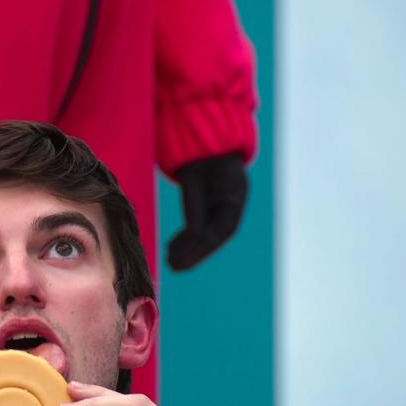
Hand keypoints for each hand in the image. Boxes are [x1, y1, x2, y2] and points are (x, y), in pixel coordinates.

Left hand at [167, 153, 247, 270]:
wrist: (206, 140)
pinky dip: (184, 240)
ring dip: (188, 250)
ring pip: (204, 235)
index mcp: (235, 194)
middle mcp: (230, 204)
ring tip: (171, 262)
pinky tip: (172, 249)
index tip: (185, 258)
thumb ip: (194, 204)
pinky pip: (196, 228)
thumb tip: (190, 236)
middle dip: (195, 253)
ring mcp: (219, 206)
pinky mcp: (206, 207)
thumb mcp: (197, 176)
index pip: (224, 228)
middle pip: (213, 236)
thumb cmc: (203, 154)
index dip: (205, 245)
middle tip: (175, 266)